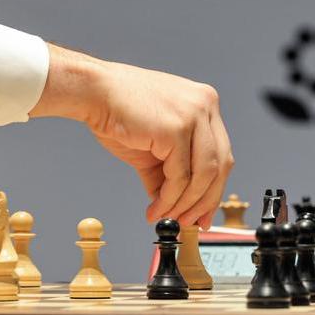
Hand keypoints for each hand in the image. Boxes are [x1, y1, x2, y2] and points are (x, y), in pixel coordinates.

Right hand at [31, 44, 233, 229]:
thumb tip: (172, 205)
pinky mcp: (176, 129)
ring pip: (204, 175)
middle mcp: (206, 106)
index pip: (221, 154)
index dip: (215, 188)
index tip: (204, 212)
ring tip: (170, 218)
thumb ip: (167, 172)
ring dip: (187, 204)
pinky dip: (170, 199)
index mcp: (205, 104)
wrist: (93, 92)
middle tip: (192, 222)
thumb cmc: (119, 112)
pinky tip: (157, 208)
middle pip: (221, 166)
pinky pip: (180, 176)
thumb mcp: (154, 145)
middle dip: (206, 200)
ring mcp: (194, 115)